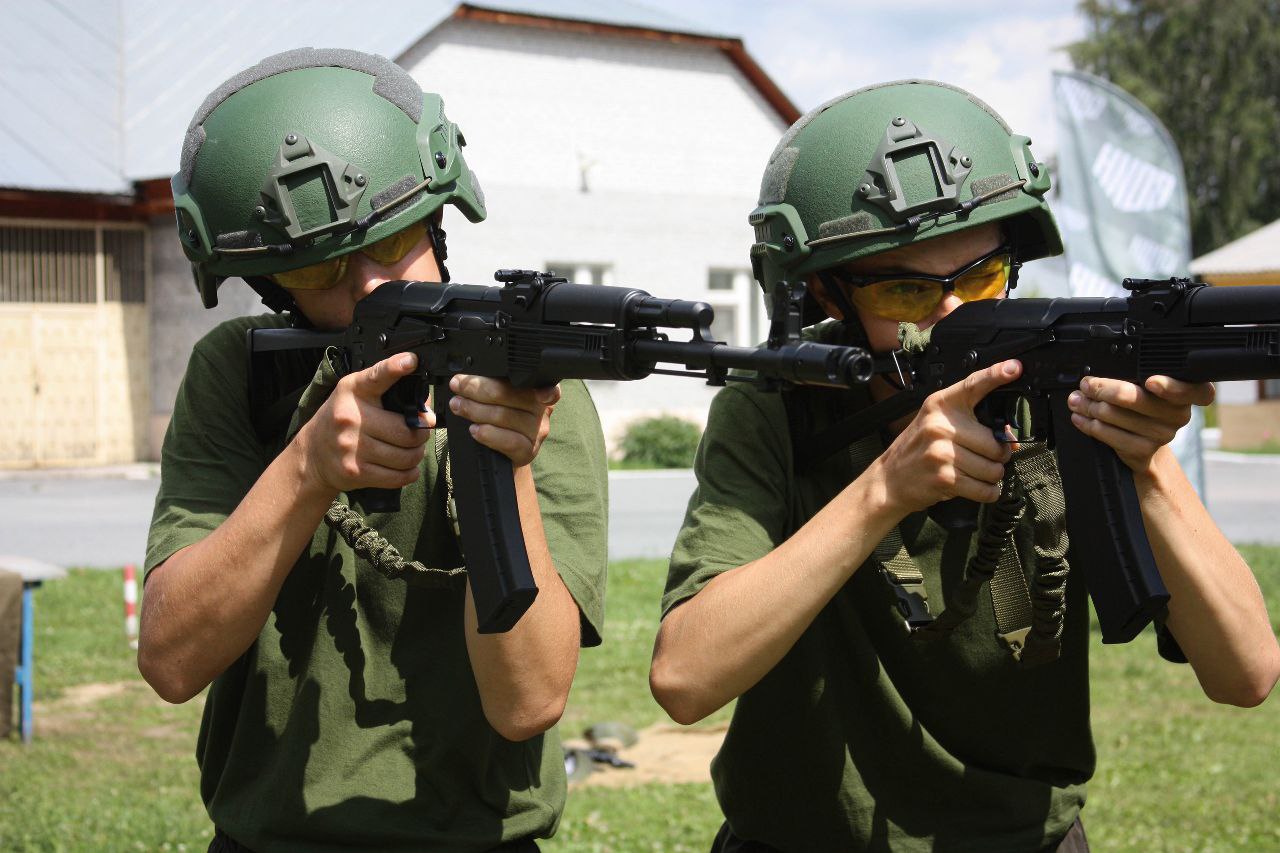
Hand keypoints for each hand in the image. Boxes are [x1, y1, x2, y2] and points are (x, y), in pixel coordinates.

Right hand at [297, 352, 432, 492]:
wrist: (311, 454)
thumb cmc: (340, 421)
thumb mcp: (355, 395)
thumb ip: (386, 391)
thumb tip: (425, 402)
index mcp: (354, 391)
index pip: (377, 376)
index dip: (395, 367)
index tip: (411, 361)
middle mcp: (351, 417)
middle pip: (407, 431)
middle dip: (422, 433)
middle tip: (420, 432)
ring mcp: (352, 447)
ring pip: (406, 456)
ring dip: (417, 454)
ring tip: (412, 449)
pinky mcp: (356, 472)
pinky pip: (398, 477)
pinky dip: (410, 473)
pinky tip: (406, 466)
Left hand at [448, 375, 558, 467]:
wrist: (500, 456)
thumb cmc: (497, 422)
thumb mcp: (499, 399)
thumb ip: (493, 386)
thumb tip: (466, 377)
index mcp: (537, 391)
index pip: (545, 385)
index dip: (544, 388)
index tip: (535, 389)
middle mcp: (541, 411)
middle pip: (509, 394)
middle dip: (478, 388)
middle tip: (457, 386)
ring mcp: (536, 432)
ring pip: (504, 416)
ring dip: (475, 409)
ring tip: (458, 406)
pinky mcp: (527, 451)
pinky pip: (509, 441)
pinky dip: (488, 434)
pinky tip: (474, 430)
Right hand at [875, 359, 1022, 512]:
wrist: (889, 479)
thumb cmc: (918, 450)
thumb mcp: (936, 424)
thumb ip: (971, 423)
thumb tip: (1011, 439)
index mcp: (941, 405)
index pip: (973, 385)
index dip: (996, 375)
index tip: (1014, 368)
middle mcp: (940, 425)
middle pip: (995, 443)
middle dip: (998, 456)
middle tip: (984, 457)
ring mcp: (941, 452)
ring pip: (993, 469)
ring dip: (992, 476)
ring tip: (974, 472)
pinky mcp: (944, 478)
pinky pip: (984, 489)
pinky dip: (988, 492)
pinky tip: (978, 487)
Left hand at [1067, 375, 1213, 472]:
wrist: (1145, 446)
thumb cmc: (1143, 408)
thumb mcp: (1147, 390)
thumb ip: (1134, 377)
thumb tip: (1095, 377)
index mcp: (1187, 393)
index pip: (1194, 390)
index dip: (1170, 387)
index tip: (1150, 382)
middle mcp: (1179, 415)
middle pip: (1135, 397)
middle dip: (1102, 389)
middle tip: (1086, 385)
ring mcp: (1162, 435)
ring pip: (1115, 415)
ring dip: (1089, 406)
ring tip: (1077, 400)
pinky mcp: (1143, 450)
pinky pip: (1108, 434)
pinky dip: (1089, 424)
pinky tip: (1080, 417)